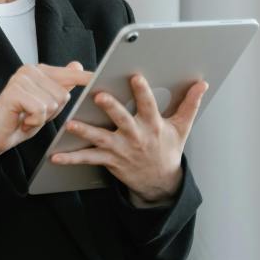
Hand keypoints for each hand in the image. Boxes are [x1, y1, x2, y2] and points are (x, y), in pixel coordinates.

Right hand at [0, 61, 94, 159]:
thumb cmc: (20, 119)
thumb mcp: (47, 104)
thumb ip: (61, 85)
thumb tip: (77, 64)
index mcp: (39, 70)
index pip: (71, 74)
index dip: (88, 79)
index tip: (104, 77)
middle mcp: (29, 70)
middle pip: (63, 94)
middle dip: (52, 112)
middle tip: (33, 115)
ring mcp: (20, 79)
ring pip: (53, 103)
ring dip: (42, 118)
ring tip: (27, 117)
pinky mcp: (14, 92)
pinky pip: (40, 110)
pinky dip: (34, 122)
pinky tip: (22, 121)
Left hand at [50, 74, 208, 202]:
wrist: (161, 183)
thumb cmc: (168, 150)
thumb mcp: (182, 128)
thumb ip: (190, 104)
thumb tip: (202, 84)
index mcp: (153, 126)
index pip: (148, 106)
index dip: (142, 92)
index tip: (135, 77)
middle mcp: (136, 137)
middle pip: (123, 120)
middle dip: (112, 108)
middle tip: (100, 96)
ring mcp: (122, 150)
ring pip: (101, 139)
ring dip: (85, 132)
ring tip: (70, 125)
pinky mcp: (110, 161)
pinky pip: (89, 159)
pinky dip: (72, 158)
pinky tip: (56, 156)